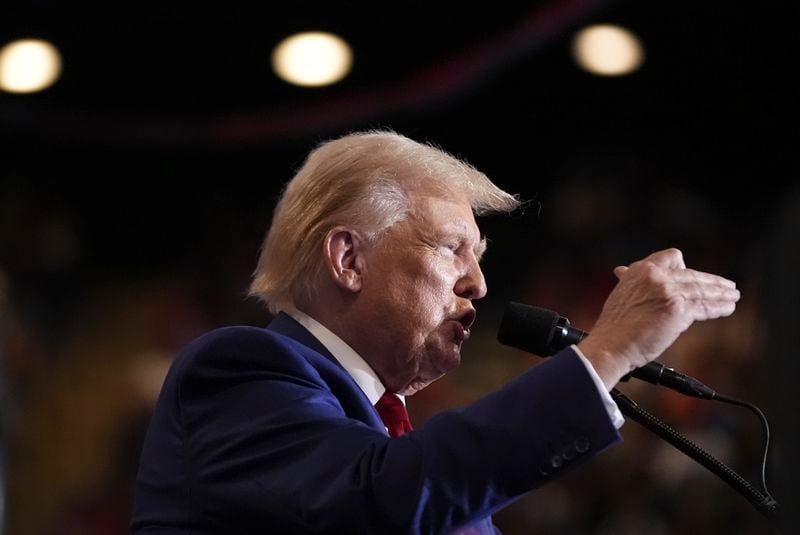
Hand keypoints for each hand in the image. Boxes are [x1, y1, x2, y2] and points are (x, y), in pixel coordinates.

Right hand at [577, 248, 739, 389]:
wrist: (611, 344)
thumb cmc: (613, 326)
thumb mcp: (620, 293)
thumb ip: (630, 281)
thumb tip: (624, 271)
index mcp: (640, 270)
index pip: (672, 257)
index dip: (685, 266)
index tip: (692, 273)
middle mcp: (655, 276)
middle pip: (693, 275)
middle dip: (712, 282)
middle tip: (727, 286)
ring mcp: (668, 292)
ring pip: (702, 290)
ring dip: (721, 294)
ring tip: (733, 296)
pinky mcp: (678, 310)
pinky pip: (704, 307)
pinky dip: (718, 308)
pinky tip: (727, 308)